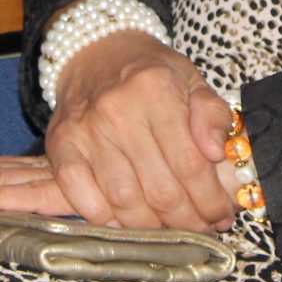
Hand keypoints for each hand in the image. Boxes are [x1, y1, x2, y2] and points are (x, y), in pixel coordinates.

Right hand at [41, 28, 238, 231]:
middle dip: (186, 220)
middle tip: (199, 229)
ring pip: (123, 199)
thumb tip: (219, 152)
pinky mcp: (61, 143)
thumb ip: (213, 114)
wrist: (96, 52)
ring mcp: (86, 129)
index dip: (210, 199)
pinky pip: (79, 192)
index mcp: (157, 90)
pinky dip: (102, 217)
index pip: (191, 163)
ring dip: (150, 226)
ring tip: (167, 229)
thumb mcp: (191, 80)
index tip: (221, 215)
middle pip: (159, 189)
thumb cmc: (150, 73)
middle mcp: (118, 109)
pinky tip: (122, 222)